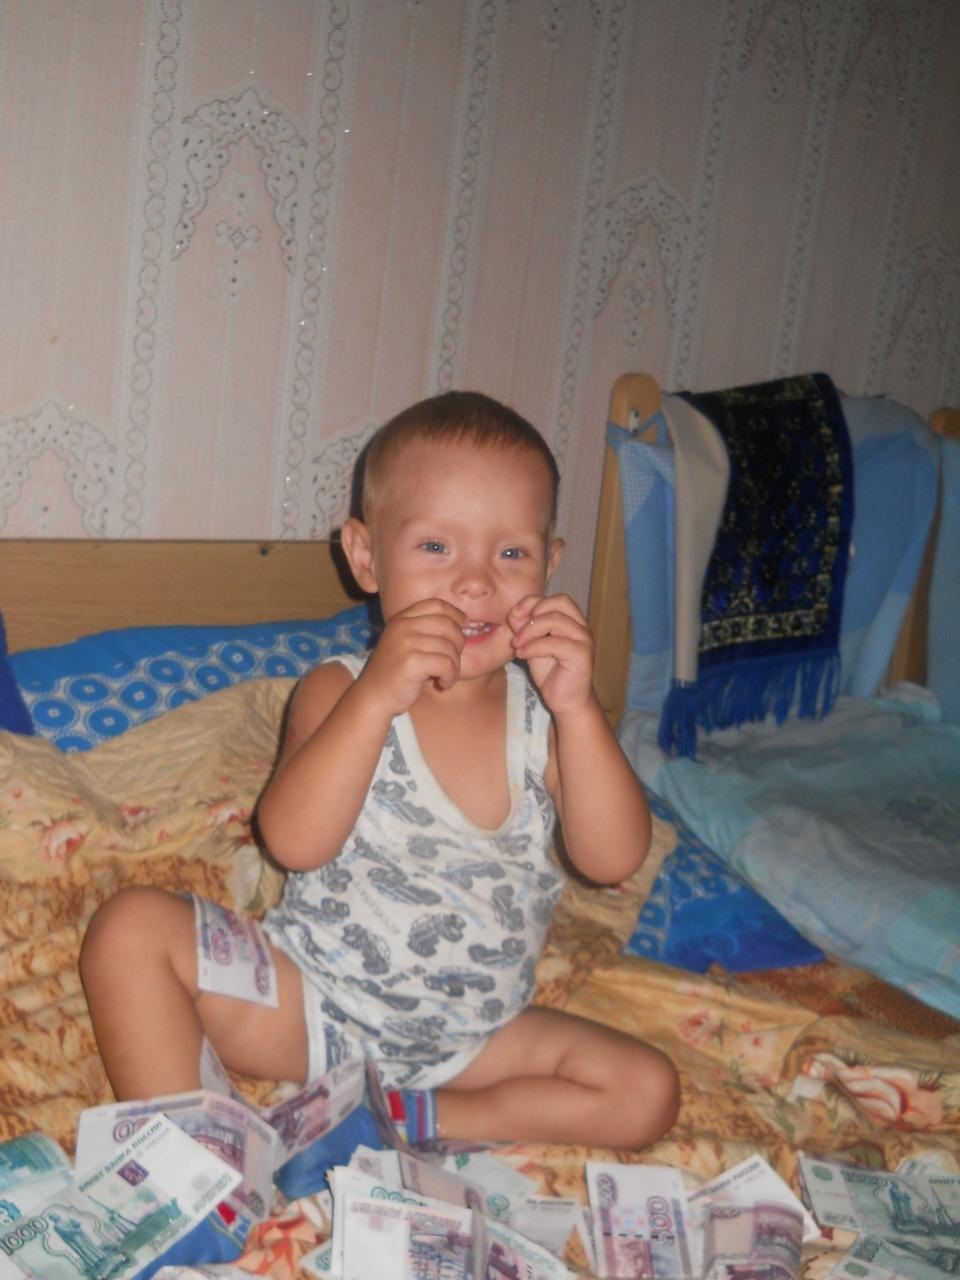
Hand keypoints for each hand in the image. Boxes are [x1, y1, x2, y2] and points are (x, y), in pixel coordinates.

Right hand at [358, 599, 465, 715]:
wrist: (374, 696)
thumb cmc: (397, 672)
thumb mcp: (406, 642)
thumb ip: (426, 628)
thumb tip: (463, 619)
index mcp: (401, 618)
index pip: (436, 604)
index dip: (455, 614)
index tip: (463, 628)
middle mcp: (402, 626)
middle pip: (447, 624)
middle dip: (458, 643)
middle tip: (453, 660)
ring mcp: (406, 642)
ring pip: (449, 647)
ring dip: (455, 666)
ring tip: (446, 676)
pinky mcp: (412, 662)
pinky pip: (446, 664)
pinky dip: (450, 676)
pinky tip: (443, 683)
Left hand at [507, 594, 594, 714]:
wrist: (567, 702)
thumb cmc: (551, 674)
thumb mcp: (533, 646)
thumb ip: (525, 629)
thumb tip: (514, 613)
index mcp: (572, 621)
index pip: (555, 599)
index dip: (532, 602)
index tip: (514, 616)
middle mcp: (582, 627)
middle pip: (559, 603)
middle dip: (533, 613)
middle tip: (517, 632)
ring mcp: (584, 640)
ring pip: (555, 620)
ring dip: (530, 631)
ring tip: (517, 645)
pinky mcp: (582, 655)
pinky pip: (554, 643)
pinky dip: (533, 646)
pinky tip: (522, 655)